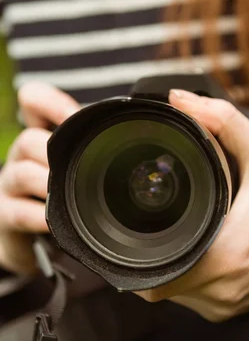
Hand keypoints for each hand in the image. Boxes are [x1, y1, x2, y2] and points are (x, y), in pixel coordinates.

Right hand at [0, 83, 79, 273]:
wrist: (35, 240)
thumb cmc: (65, 194)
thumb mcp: (80, 164)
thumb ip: (98, 144)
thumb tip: (144, 125)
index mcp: (42, 134)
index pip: (33, 100)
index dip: (50, 101)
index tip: (75, 115)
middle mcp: (22, 155)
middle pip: (28, 139)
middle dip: (55, 152)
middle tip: (81, 166)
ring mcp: (11, 185)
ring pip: (22, 173)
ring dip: (47, 184)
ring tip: (69, 194)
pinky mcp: (7, 216)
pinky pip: (19, 212)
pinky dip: (40, 217)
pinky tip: (54, 222)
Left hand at [135, 90, 248, 321]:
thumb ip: (222, 121)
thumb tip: (179, 99)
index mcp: (228, 255)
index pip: (155, 275)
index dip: (136, 256)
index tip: (135, 230)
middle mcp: (226, 289)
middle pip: (159, 286)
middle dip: (151, 255)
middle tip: (157, 225)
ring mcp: (230, 305)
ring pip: (175, 295)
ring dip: (169, 267)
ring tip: (182, 235)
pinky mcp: (235, 310)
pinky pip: (194, 299)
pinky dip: (188, 278)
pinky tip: (198, 252)